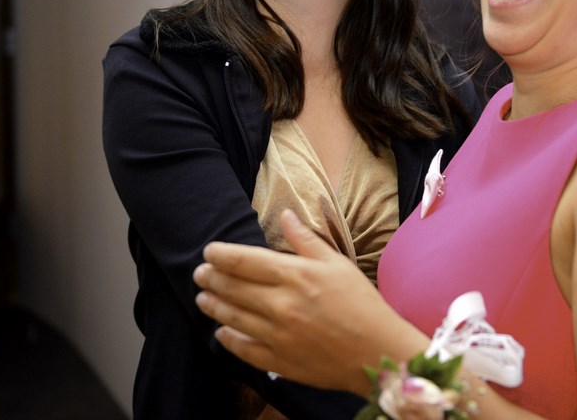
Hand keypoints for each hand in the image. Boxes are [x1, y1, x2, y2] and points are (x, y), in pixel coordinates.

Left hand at [193, 210, 426, 394]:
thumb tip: (286, 215)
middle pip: (233, 288)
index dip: (221, 255)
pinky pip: (244, 349)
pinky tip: (221, 332)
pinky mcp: (279, 360)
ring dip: (213, 306)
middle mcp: (280, 304)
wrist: (377, 352)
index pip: (244, 261)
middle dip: (211, 279)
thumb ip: (306, 240)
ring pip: (232, 318)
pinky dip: (228, 339)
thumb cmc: (362, 304)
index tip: (209, 251)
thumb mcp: (337, 263)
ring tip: (202, 298)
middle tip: (199, 274)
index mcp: (295, 275)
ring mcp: (277, 335)